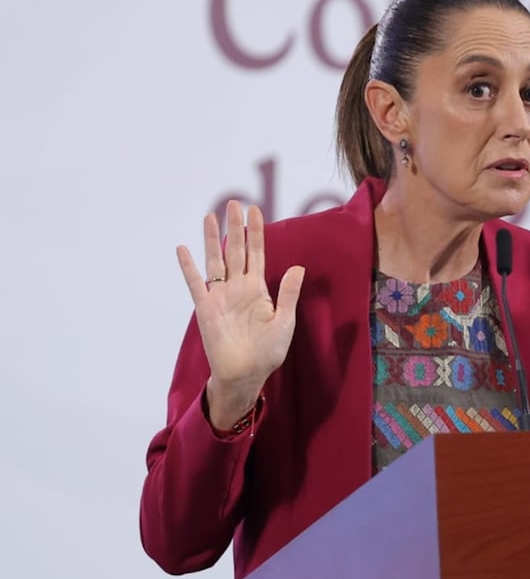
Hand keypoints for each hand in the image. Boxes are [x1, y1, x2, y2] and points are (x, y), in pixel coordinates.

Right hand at [176, 200, 304, 428]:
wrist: (246, 375)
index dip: (256, 233)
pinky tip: (183, 248)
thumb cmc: (268, 352)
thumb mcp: (284, 321)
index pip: (256, 254)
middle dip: (235, 227)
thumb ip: (287, 293)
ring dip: (212, 240)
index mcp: (257, 289)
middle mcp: (238, 288)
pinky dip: (189, 267)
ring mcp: (221, 297)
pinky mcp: (206, 309)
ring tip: (209, 216)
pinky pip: (196, 284)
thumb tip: (298, 266)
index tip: (256, 211)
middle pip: (235, 251)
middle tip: (234, 203)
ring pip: (215, 261)